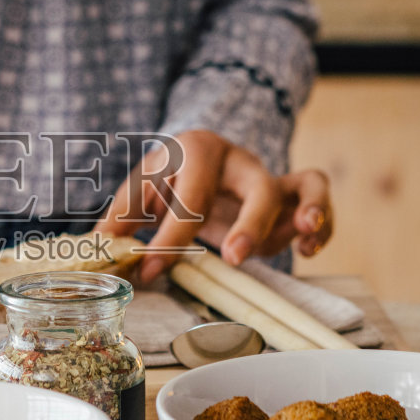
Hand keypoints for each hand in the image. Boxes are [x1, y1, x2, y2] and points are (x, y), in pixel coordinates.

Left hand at [95, 130, 333, 282]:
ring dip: (311, 210)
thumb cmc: (166, 179)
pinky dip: (323, 225)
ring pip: (307, 183)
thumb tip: (95, 252)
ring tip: (306, 235)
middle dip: (250, 223)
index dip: (169, 239)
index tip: (151, 269)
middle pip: (258, 185)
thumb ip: (118, 220)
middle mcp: (241, 160)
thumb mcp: (138, 191)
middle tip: (235, 256)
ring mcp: (271, 177)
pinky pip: (317, 203)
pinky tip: (308, 251)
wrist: (193, 161)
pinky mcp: (289, 198)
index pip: (189, 197)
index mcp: (197, 150)